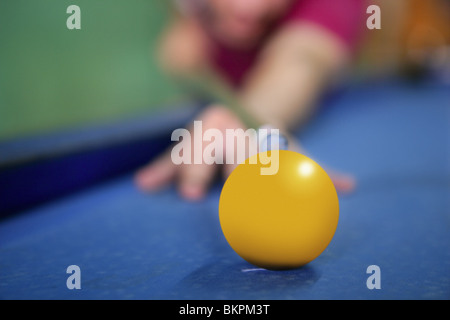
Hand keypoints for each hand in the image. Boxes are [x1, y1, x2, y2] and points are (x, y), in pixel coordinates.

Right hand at [135, 105, 355, 200]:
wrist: (245, 118)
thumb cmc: (270, 144)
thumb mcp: (293, 153)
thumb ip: (318, 170)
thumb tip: (351, 187)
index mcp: (252, 133)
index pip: (246, 148)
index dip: (243, 163)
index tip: (240, 178)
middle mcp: (225, 132)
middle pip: (210, 145)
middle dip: (202, 165)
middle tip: (196, 193)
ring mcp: (203, 139)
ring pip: (187, 150)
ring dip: (176, 168)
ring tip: (163, 187)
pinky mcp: (186, 149)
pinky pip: (169, 159)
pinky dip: (158, 171)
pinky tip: (144, 185)